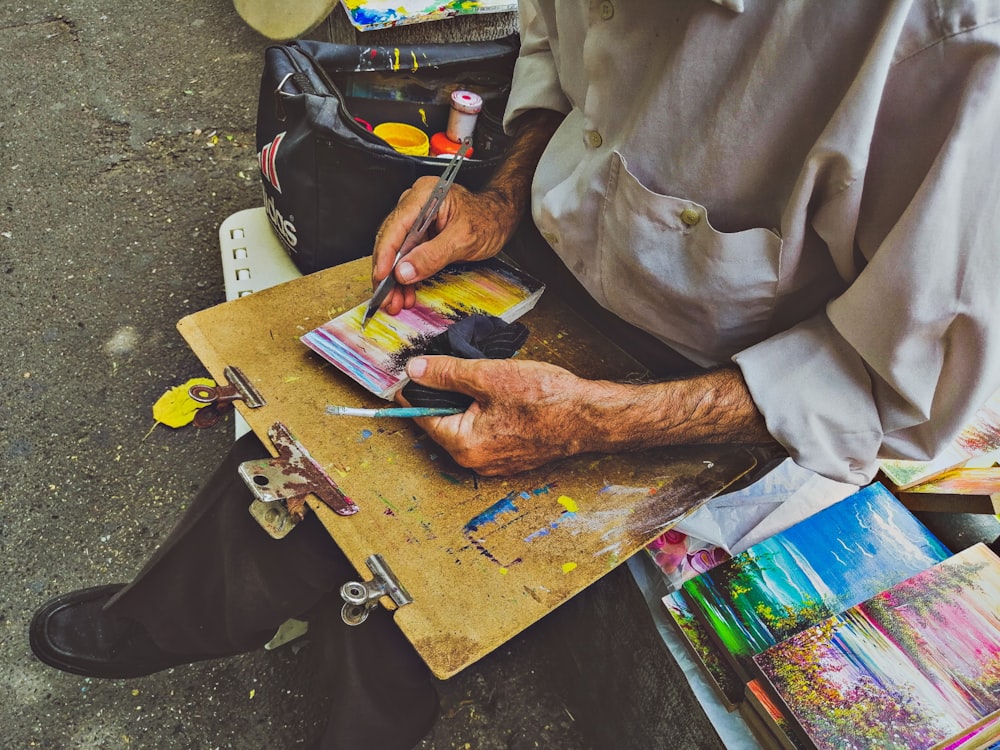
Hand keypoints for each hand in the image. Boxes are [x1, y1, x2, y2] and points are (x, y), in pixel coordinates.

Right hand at [371, 182, 515, 314]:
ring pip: (396, 252)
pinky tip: (406, 292)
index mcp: (424, 195)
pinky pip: (407, 256)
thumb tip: (404, 271)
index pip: (395, 226)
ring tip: (395, 301)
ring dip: (395, 279)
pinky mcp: (420, 234)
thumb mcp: (463, 239)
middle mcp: (415, 204)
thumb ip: (433, 255)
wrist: (500, 218)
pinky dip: (406, 275)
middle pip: (390, 240)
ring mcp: (416, 219)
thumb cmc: (488, 219)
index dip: (385, 255)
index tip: (381, 278)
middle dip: (387, 273)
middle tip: (387, 298)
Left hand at [401, 357, 775, 475]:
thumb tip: (415, 370)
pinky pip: (484, 433)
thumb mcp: (490, 376)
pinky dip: (483, 413)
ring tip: (475, 376)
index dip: (414, 390)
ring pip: (464, 427)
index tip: (407, 371)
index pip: (422, 416)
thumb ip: (448, 373)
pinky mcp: (511, 457)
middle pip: (442, 423)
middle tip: (443, 365)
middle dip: (441, 394)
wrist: (590, 416)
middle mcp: (475, 462)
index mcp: (464, 445)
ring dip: (464, 403)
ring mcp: (494, 463)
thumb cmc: (546, 399)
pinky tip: (496, 394)